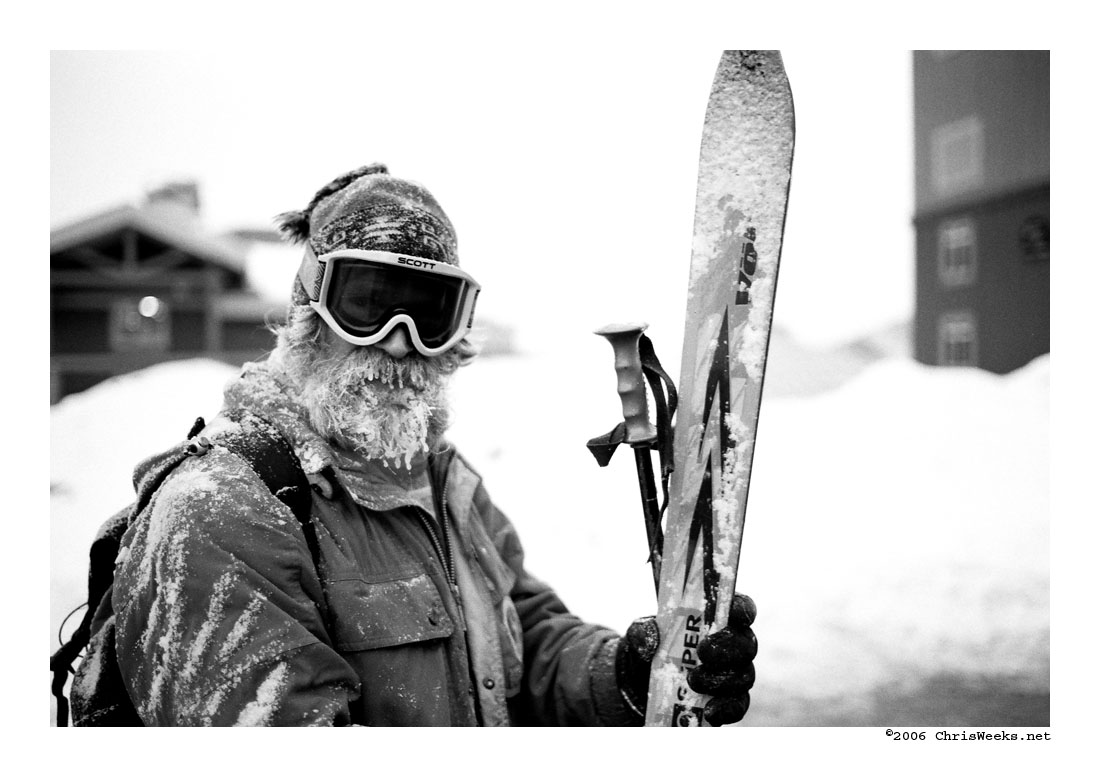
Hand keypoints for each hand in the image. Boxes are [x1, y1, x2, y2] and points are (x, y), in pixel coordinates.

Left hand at [615, 593, 756, 725]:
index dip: (742, 608)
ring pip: (744, 676)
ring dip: (721, 679)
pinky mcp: (730, 701)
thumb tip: (650, 635)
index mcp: (716, 619)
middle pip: (747, 644)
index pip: (740, 608)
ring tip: (693, 681)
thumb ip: (644, 632)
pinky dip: (726, 708)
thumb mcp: (642, 636)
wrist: (645, 686)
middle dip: (728, 647)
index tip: (734, 612)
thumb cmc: (652, 649)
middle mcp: (732, 646)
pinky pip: (738, 705)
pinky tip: (710, 711)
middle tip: (703, 651)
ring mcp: (734, 674)